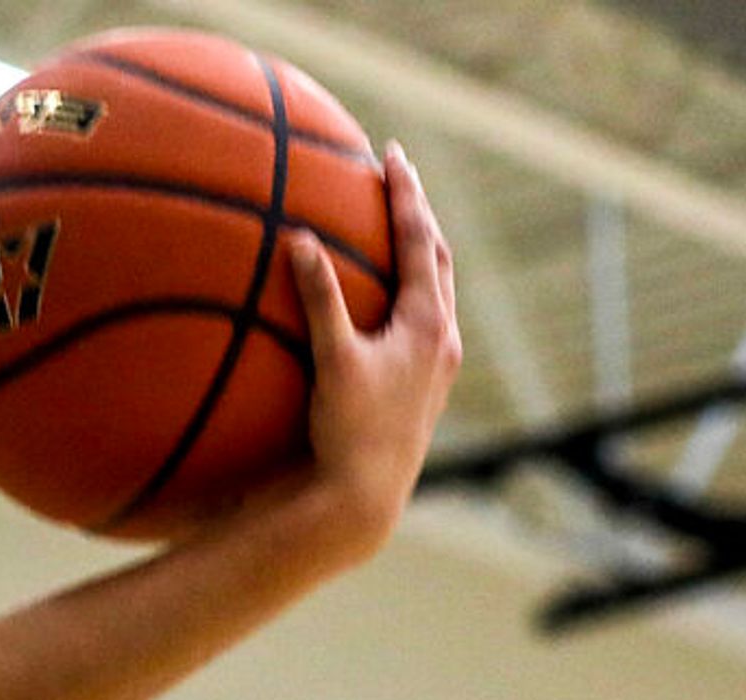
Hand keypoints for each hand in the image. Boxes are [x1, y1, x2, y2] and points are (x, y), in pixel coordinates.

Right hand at [285, 142, 461, 560]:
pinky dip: (408, 297)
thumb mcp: (333, 362)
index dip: (407, 194)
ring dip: (420, 257)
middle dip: (420, 218)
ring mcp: (438, 366)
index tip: (394, 155)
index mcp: (429, 324)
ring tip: (399, 234)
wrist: (367, 499)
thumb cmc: (349, 434)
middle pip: (441, 259)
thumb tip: (302, 240)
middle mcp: (443, 339)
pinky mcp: (425, 388)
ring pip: (437, 293)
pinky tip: (385, 307)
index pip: (422, 241)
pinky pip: (423, 324)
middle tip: (399, 181)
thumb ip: (320, 300)